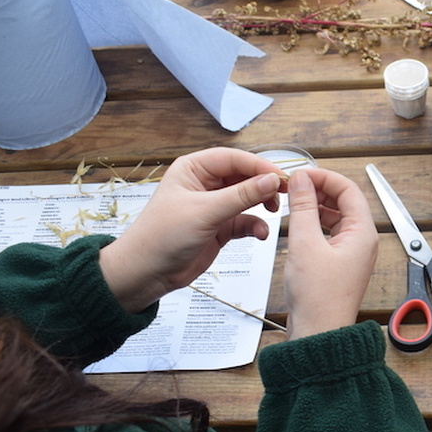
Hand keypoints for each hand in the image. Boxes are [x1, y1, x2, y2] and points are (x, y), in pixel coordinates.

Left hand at [100, 148, 285, 312]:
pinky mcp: (220, 227)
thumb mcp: (205, 211)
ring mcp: (214, 206)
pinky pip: (245, 220)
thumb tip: (272, 180)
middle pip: (245, 176)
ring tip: (274, 212)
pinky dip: (256, 225)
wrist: (146, 273)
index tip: (281, 177)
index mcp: (194, 169)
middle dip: (264, 185)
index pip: (234, 158)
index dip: (259, 166)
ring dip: (262, 204)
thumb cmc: (162, 236)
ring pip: (248, 198)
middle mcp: (205, 184)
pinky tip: (260, 234)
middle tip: (284, 194)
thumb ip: (241, 195)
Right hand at [282, 168, 378, 338]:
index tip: (301, 174)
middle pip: (343, 202)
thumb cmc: (318, 297)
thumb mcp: (305, 244)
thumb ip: (303, 207)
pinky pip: (329, 233)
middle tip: (293, 186)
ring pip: (335, 217)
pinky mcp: (339, 263)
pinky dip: (313, 224)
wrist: (318, 333)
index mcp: (362, 232)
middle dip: (318, 190)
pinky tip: (297, 222)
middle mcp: (362, 241)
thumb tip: (302, 180)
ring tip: (292, 201)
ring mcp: (351, 253)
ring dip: (314, 206)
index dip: (324, 177)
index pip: (348, 189)